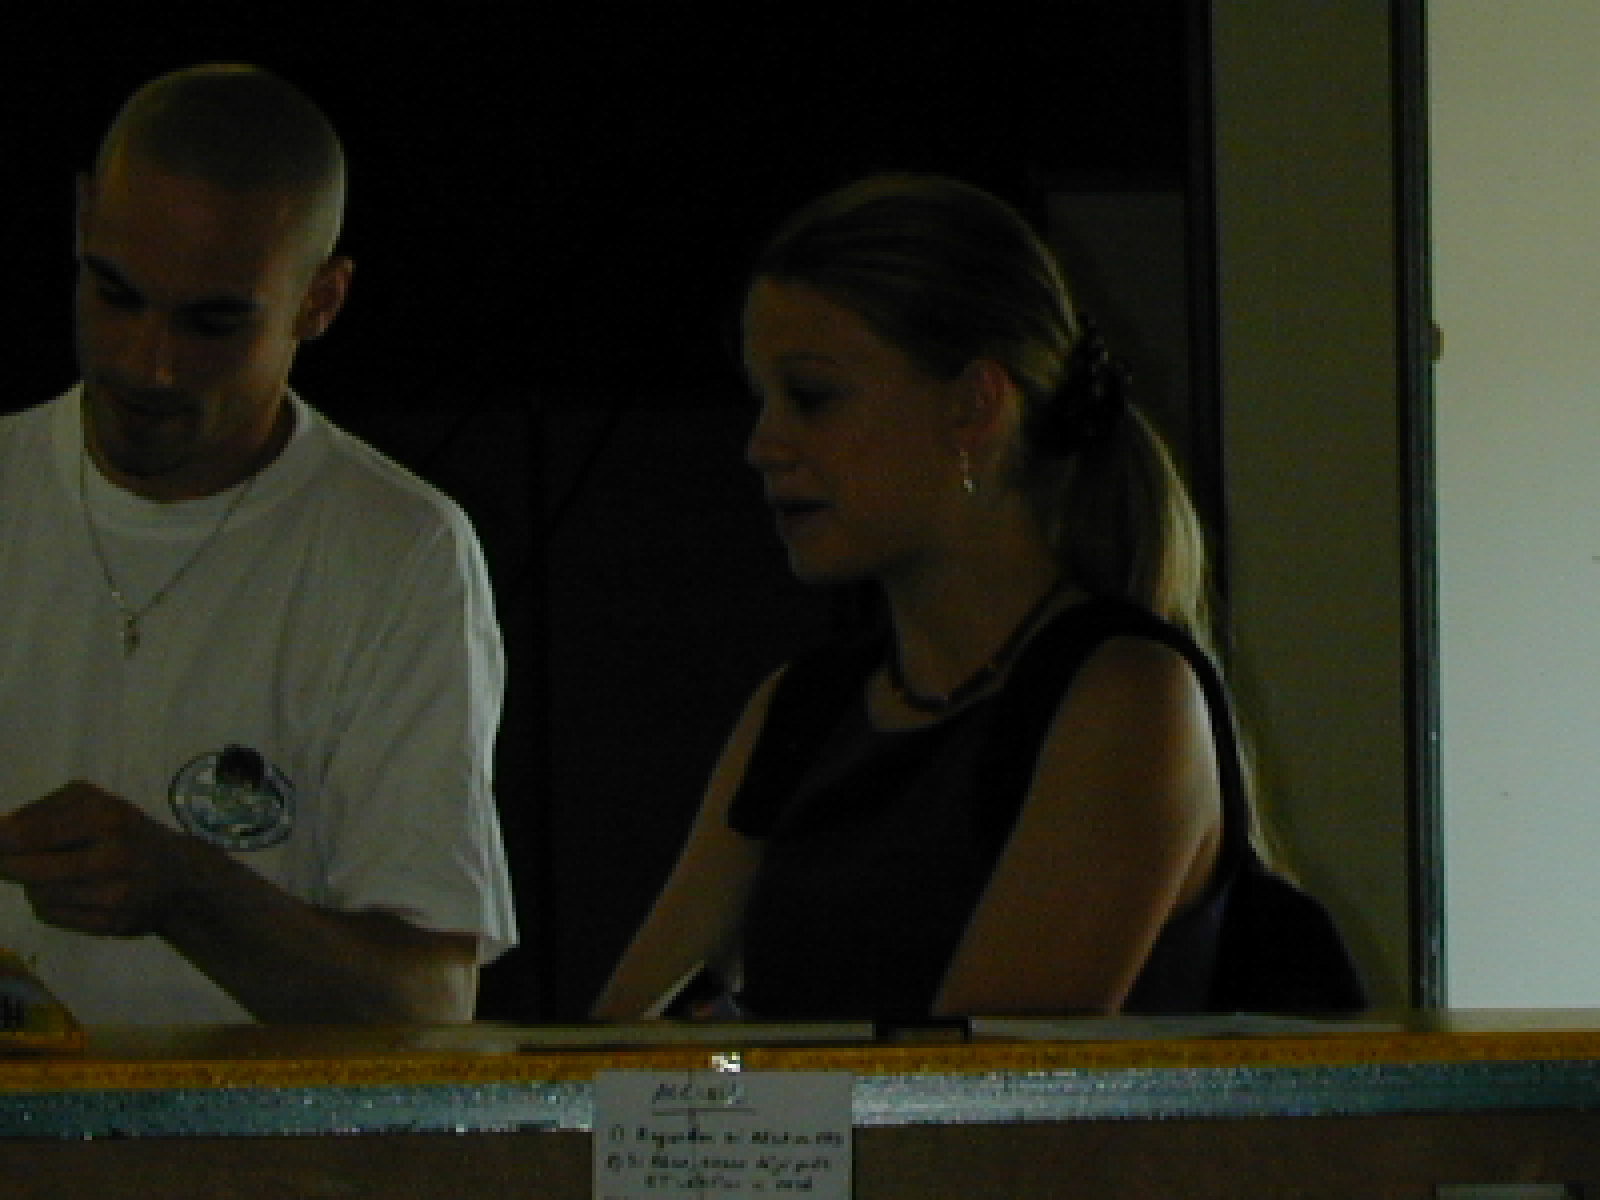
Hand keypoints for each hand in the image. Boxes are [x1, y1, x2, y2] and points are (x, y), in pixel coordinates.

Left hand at [0, 781, 199, 936]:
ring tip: (54, 874)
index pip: (28, 834)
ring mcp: (115, 894)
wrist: (179, 877)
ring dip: (33, 885)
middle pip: (28, 869)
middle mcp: (113, 855)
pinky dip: (50, 905)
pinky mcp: (112, 923)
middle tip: (4, 861)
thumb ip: (43, 814)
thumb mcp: (94, 805)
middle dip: (8, 865)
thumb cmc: (125, 833)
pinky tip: (71, 894)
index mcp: (106, 816)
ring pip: (37, 895)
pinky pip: (53, 916)